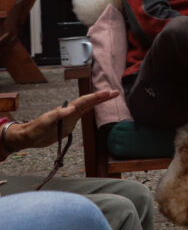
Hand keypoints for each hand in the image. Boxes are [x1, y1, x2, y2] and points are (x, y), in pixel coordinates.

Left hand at [4, 90, 119, 152]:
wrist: (29, 137)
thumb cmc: (35, 129)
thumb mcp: (45, 122)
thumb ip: (58, 114)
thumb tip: (73, 108)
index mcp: (67, 109)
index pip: (85, 101)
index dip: (97, 97)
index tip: (108, 93)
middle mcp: (71, 111)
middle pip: (89, 101)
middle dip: (102, 96)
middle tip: (116, 92)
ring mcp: (71, 117)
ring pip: (89, 106)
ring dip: (100, 101)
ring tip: (111, 96)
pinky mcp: (71, 123)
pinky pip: (85, 113)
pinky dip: (93, 108)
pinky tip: (98, 107)